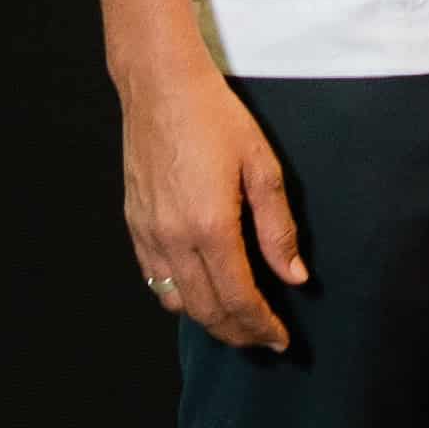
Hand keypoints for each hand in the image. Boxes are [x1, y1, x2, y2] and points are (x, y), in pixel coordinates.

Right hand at [124, 56, 303, 356]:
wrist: (160, 87)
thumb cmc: (216, 118)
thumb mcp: (263, 166)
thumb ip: (278, 229)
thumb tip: (294, 277)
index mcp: (210, 226)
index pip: (238, 298)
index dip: (261, 326)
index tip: (281, 339)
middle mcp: (173, 238)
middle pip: (207, 310)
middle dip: (238, 333)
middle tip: (264, 340)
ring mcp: (148, 234)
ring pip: (177, 302)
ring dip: (208, 320)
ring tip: (236, 322)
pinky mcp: (134, 225)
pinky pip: (155, 278)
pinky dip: (180, 297)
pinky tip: (200, 291)